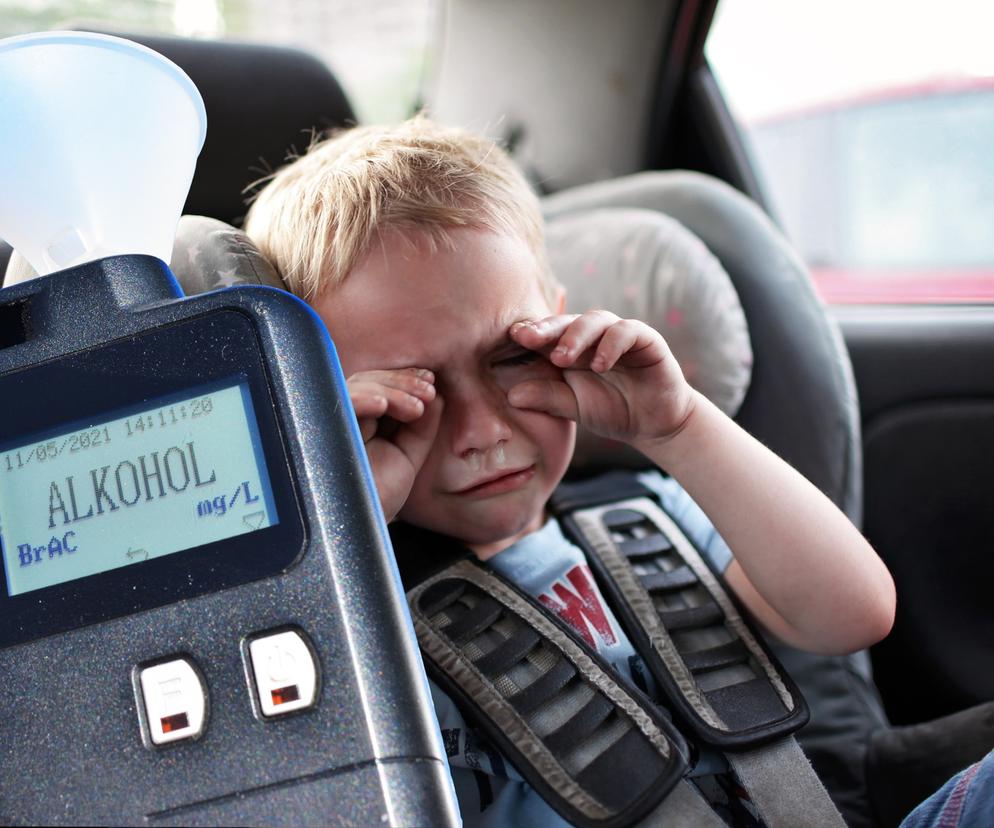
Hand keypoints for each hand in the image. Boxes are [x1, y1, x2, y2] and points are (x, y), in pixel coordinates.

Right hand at [348, 367, 441, 521]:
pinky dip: (360, 400)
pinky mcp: (323, 432)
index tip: (431, 382)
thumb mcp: (409, 456)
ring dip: (391, 389)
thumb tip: (435, 394)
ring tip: (417, 407)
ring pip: (357, 387)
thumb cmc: (381, 494)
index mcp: (365, 421)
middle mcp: (346, 418)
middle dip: (402, 382)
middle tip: (428, 391)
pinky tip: (382, 405)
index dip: (406, 380)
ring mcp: (334, 423)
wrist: (363, 527)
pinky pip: (337, 406)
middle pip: (369, 381)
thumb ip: (422, 427)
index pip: (382, 387)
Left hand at [507, 311, 694, 448]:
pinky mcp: (646, 339)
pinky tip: (600, 364)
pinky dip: (611, 344)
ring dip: (576, 335)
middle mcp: (593, 336)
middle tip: (528, 339)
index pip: (547, 334)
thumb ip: (547, 398)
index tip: (512, 338)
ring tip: (562, 357)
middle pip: (566, 321)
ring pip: (595, 320)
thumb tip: (511, 396)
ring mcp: (619, 334)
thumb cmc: (611, 410)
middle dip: (546, 328)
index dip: (530, 333)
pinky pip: (627, 331)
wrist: (654, 424)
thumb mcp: (573, 407)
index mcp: (571, 348)